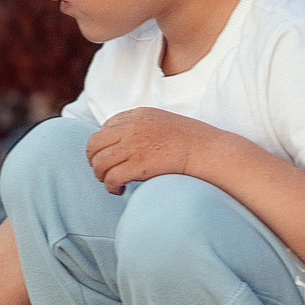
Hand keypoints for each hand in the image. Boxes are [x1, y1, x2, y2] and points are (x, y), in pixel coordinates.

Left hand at [84, 108, 221, 194]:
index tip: (111, 157)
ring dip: (102, 176)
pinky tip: (120, 190)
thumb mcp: (161, 123)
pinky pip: (111, 178)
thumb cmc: (191, 141)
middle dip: (95, 161)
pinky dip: (111, 186)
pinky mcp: (137, 165)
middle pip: (94, 145)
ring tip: (112, 183)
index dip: (104, 146)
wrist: (211, 152)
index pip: (104, 129)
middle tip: (105, 173)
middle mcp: (130, 127)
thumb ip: (140, 128)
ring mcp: (133, 145)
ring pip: (98, 163)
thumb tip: (120, 145)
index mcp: (136, 115)